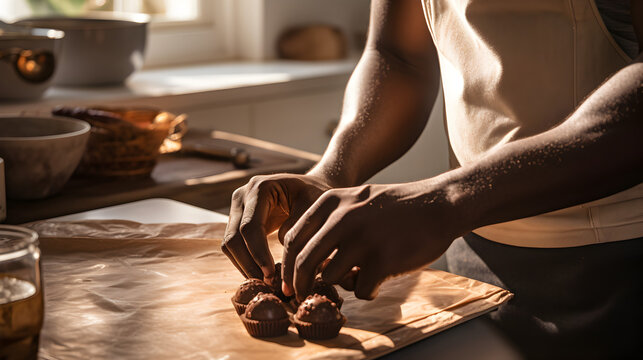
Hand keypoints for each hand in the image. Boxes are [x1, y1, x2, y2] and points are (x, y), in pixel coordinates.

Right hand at [222, 174, 330, 283]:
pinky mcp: (237, 221)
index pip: (250, 227)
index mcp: (259, 188)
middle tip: (269, 284)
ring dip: (245, 267)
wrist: (309, 188)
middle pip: (233, 238)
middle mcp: (242, 195)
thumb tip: (285, 260)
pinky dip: (245, 263)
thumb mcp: (313, 207)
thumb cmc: (315, 196)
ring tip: (267, 283)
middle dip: (250, 264)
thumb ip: (298, 230)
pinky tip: (263, 274)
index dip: (259, 254)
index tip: (272, 275)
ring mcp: (237, 208)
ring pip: (229, 245)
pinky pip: (234, 247)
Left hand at [282, 182, 461, 300]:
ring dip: (341, 283)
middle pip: (304, 262)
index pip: (292, 238)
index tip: (289, 281)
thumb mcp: (356, 199)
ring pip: (330, 278)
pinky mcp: (382, 260)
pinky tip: (380, 279)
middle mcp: (342, 218)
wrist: (439, 205)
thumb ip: (328, 221)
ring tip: (359, 275)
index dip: (287, 265)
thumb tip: (301, 259)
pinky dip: (368, 290)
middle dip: (299, 285)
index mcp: (331, 202)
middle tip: (300, 296)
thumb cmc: (396, 207)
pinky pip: (360, 289)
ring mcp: (362, 239)